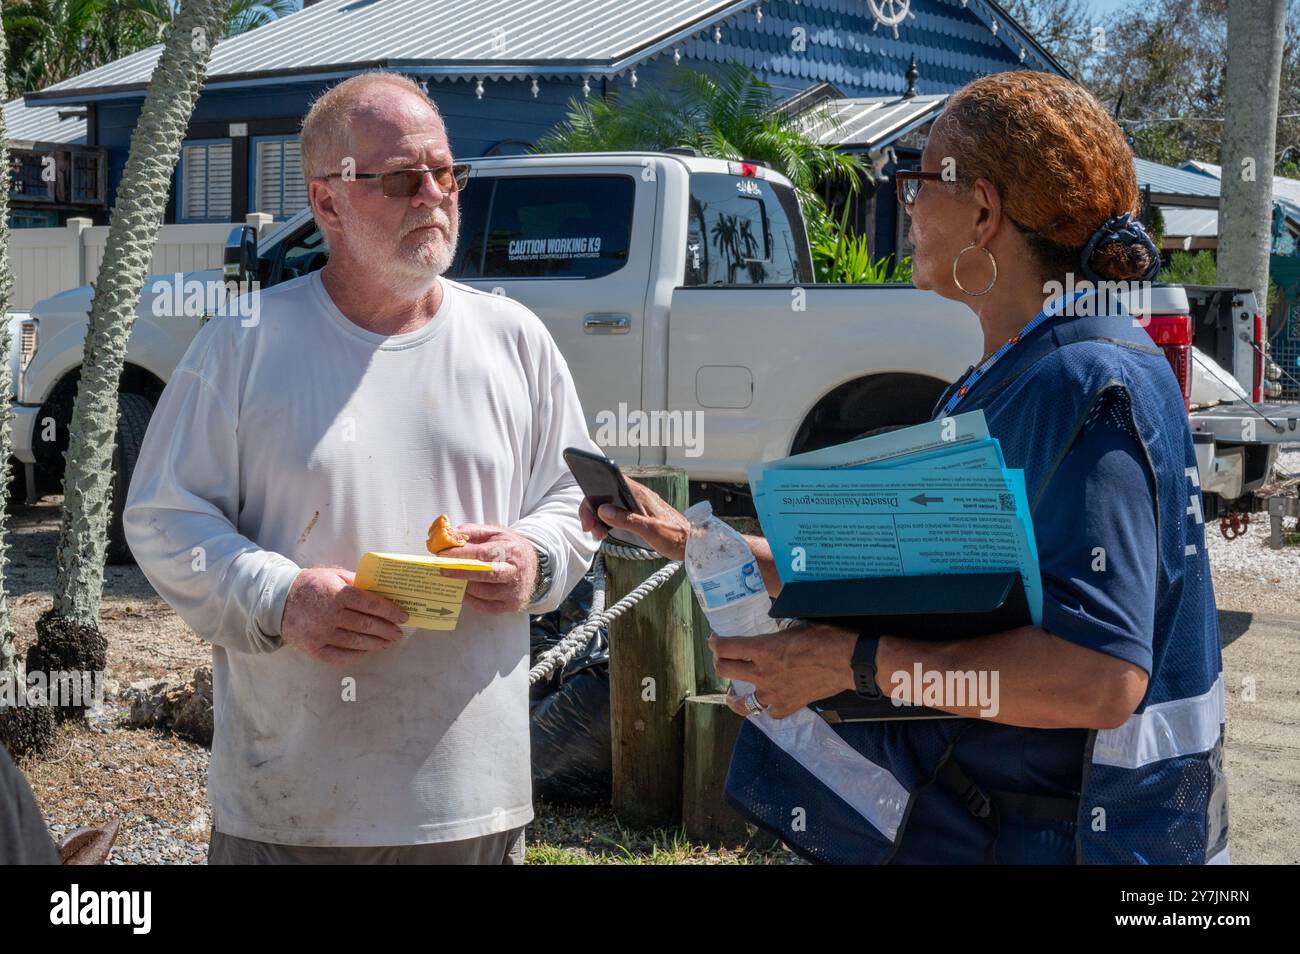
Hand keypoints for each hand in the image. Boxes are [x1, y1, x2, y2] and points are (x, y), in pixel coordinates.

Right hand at [281, 567, 408, 665]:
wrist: (278, 601)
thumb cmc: (311, 585)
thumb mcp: (333, 575)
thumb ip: (357, 582)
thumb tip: (382, 590)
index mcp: (338, 594)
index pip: (371, 604)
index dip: (390, 611)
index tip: (403, 616)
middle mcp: (331, 615)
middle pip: (367, 625)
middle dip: (387, 629)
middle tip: (398, 632)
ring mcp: (322, 634)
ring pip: (357, 642)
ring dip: (376, 643)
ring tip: (388, 642)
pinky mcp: (314, 648)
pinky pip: (340, 656)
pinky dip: (357, 655)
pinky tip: (367, 651)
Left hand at [435, 524, 538, 613]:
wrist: (534, 566)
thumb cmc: (510, 548)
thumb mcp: (495, 533)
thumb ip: (472, 532)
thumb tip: (449, 536)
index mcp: (512, 550)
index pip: (484, 553)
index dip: (461, 554)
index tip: (442, 554)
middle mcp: (516, 572)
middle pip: (486, 574)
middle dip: (461, 572)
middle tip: (443, 570)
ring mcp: (515, 591)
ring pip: (483, 593)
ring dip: (464, 586)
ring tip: (453, 579)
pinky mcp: (512, 605)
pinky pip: (485, 607)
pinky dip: (471, 600)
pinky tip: (464, 591)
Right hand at [578, 477, 689, 559]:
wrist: (693, 544)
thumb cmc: (676, 537)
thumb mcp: (650, 531)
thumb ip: (626, 520)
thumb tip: (603, 510)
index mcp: (640, 494)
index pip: (608, 481)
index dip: (592, 495)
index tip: (588, 516)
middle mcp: (637, 495)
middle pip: (605, 493)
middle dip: (592, 510)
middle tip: (591, 529)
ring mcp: (637, 503)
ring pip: (609, 503)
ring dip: (598, 517)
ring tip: (599, 534)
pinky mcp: (638, 513)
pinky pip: (616, 511)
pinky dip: (607, 521)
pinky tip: (606, 532)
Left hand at [711, 622, 858, 718]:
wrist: (849, 661)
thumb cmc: (826, 637)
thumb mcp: (796, 625)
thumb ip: (778, 633)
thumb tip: (772, 631)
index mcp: (763, 649)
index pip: (726, 648)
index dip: (715, 643)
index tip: (715, 641)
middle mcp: (763, 673)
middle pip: (725, 671)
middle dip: (719, 663)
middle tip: (722, 659)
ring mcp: (774, 693)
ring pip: (742, 701)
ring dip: (734, 695)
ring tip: (731, 694)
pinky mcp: (789, 705)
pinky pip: (769, 713)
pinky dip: (765, 708)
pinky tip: (765, 703)